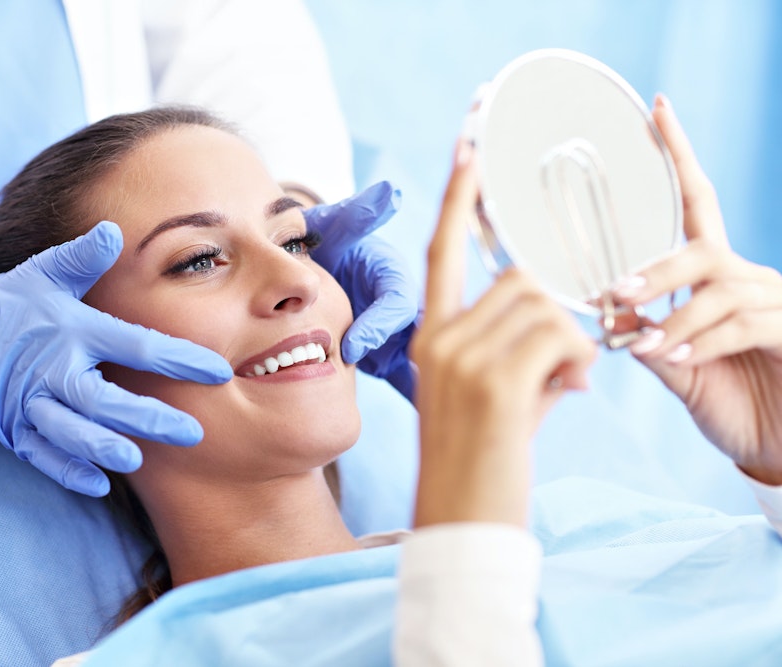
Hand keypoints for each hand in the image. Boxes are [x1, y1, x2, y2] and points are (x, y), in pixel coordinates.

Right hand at [0, 222, 231, 495]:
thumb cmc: (11, 300)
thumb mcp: (44, 272)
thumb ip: (82, 257)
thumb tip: (113, 231)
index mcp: (71, 329)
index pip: (134, 344)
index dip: (178, 359)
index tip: (218, 371)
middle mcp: (51, 368)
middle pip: (102, 399)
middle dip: (147, 417)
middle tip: (191, 433)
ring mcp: (28, 401)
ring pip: (68, 431)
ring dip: (101, 447)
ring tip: (136, 460)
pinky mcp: (12, 427)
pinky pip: (40, 454)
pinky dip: (66, 470)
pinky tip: (99, 483)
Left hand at [305, 182, 419, 399]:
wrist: (314, 270)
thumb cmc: (324, 245)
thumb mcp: (336, 229)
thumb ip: (356, 215)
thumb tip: (389, 194)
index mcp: (394, 275)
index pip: (396, 301)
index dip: (378, 324)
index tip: (351, 347)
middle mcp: (405, 306)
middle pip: (422, 335)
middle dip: (416, 365)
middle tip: (405, 394)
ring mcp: (401, 335)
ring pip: (426, 362)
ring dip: (427, 387)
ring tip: (433, 418)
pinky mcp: (393, 358)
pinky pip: (410, 380)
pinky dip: (419, 399)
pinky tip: (431, 427)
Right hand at [411, 141, 596, 526]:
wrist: (461, 524)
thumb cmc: (480, 464)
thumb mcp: (491, 399)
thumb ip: (519, 351)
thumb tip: (573, 332)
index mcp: (431, 338)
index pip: (443, 251)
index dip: (459, 196)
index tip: (470, 142)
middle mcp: (438, 338)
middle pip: (520, 280)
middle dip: (555, 314)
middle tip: (566, 368)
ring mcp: (460, 356)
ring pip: (544, 305)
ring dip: (571, 342)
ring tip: (562, 388)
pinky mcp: (494, 380)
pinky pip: (559, 335)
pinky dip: (578, 361)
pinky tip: (569, 394)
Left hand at [614, 95, 781, 484]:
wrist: (778, 447)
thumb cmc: (730, 402)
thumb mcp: (679, 368)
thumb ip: (649, 341)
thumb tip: (611, 316)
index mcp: (714, 277)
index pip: (697, 204)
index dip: (680, 156)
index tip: (658, 110)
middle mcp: (746, 279)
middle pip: (699, 248)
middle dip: (655, 270)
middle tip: (615, 292)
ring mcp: (773, 302)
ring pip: (718, 287)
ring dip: (675, 316)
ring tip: (646, 342)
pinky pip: (741, 323)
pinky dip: (701, 340)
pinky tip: (676, 356)